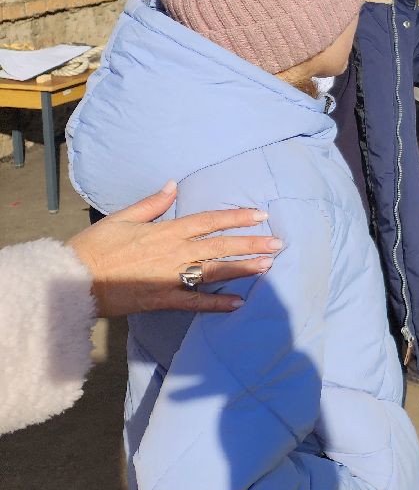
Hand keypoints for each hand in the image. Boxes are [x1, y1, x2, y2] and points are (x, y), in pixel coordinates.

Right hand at [68, 182, 278, 317]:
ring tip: (268, 266)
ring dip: (242, 269)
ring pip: (214, 271)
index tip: (260, 215)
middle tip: (278, 243)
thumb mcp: (122, 217)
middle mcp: (173, 252)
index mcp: (166, 231)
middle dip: (251, 243)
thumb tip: (173, 185)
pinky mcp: (161, 300)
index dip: (236, 216)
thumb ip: (152, 203)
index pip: (209, 220)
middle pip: (219, 245)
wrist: (70, 280)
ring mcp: (170, 277)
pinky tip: (238, 304)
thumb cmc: (93, 247)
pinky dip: (216, 304)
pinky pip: (194, 303)